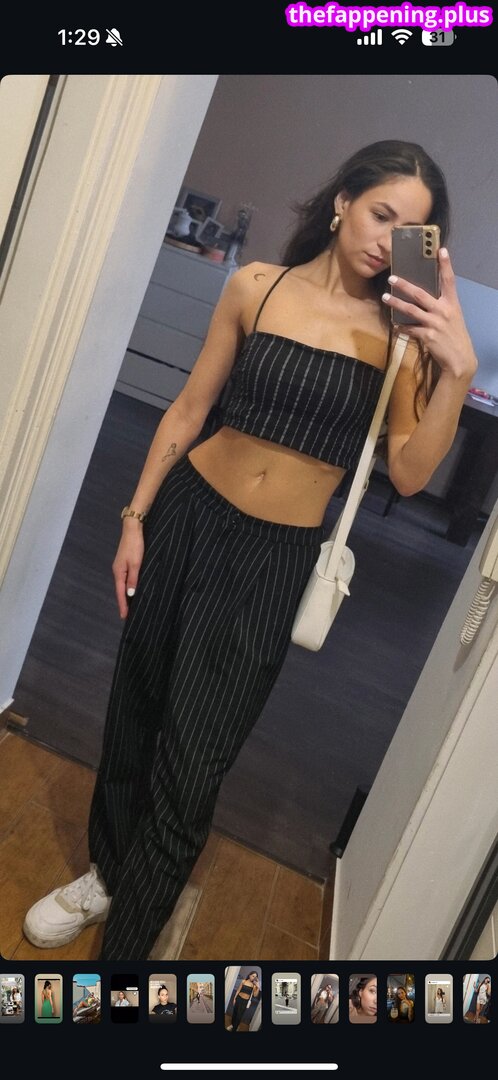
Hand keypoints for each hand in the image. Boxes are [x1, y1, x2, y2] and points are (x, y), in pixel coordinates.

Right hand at [112, 520, 144, 618]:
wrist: (133, 529)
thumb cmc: (135, 545)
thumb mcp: (136, 564)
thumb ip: (133, 579)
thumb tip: (130, 595)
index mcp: (119, 572)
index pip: (120, 593)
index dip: (123, 605)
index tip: (124, 617)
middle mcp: (118, 571)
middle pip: (120, 590)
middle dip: (124, 603)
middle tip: (127, 616)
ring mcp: (121, 566)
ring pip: (123, 585)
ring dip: (126, 595)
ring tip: (130, 606)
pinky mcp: (125, 563)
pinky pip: (126, 579)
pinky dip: (128, 587)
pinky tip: (132, 590)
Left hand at [382, 248, 477, 379]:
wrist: (459, 358)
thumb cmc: (454, 335)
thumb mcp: (453, 316)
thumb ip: (441, 305)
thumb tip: (425, 296)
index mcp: (451, 303)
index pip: (449, 280)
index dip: (446, 264)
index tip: (441, 250)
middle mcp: (443, 310)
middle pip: (420, 294)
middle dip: (404, 285)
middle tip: (392, 278)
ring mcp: (434, 323)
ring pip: (410, 310)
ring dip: (396, 303)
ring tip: (385, 297)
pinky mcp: (427, 335)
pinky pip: (409, 329)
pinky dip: (400, 327)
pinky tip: (393, 325)